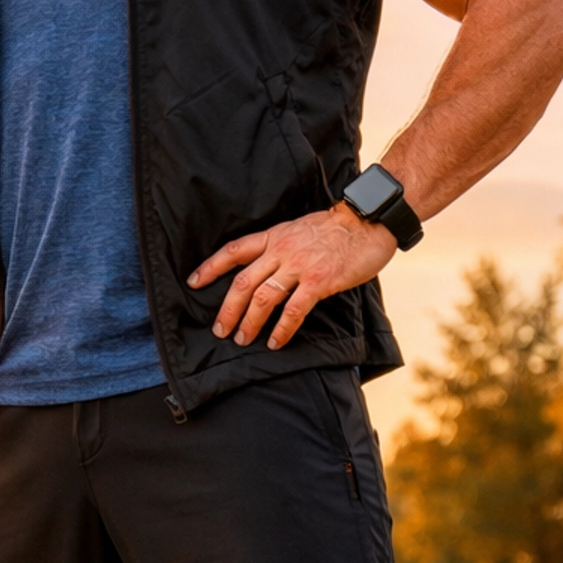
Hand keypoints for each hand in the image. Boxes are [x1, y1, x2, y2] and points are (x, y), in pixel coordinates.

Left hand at [188, 204, 396, 349]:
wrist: (369, 221)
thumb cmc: (337, 228)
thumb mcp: (299, 228)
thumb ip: (281, 247)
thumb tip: (266, 269)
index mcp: (274, 236)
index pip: (234, 251)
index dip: (211, 267)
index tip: (194, 282)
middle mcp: (281, 250)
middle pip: (243, 282)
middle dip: (227, 309)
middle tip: (219, 329)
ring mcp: (300, 266)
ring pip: (263, 298)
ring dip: (249, 322)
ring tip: (242, 339)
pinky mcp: (319, 281)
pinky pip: (294, 310)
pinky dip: (282, 329)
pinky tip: (275, 341)